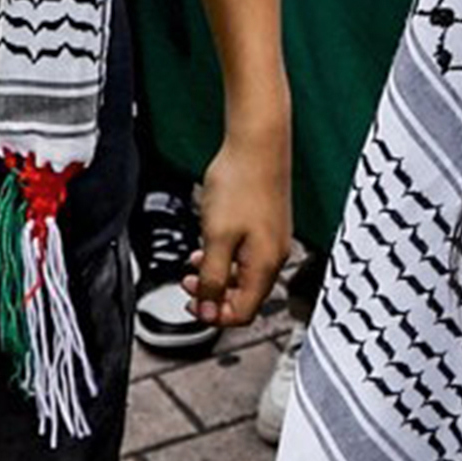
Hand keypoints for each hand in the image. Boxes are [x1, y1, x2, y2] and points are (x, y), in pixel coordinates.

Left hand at [185, 133, 296, 329]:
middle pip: (245, 297)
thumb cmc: (240, 184)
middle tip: (187, 285)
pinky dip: (225, 258)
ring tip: (193, 265)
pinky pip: (247, 256)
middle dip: (213, 295)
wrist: (256, 145)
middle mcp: (274, 257)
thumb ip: (211, 278)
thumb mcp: (216, 238)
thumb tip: (207, 310)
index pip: (242, 313)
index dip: (213, 315)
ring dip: (216, 276)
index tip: (191, 304)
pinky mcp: (268, 227)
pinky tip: (209, 245)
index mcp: (264, 266)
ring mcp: (273, 241)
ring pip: (244, 276)